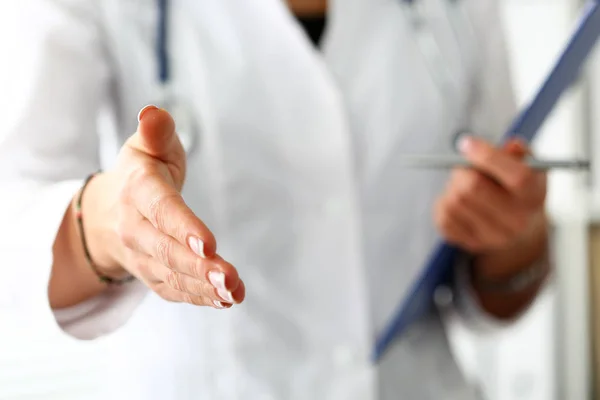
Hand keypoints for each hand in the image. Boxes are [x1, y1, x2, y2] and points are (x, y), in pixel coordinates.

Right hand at [85, 105, 243, 308]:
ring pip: (171, 275)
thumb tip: (153, 113)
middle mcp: (134, 227)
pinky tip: (225, 299)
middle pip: (166, 250)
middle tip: (230, 277)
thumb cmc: (143, 171)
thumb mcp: (147, 145)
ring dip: (204, 287)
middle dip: (198, 266)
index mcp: (137, 189)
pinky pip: (173, 290)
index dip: (183, 226)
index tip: (208, 243)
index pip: (161, 209)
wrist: (110, 209)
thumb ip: (156, 131)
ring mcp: (141, 255)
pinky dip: (198, 297)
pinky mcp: (151, 273)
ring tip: (234, 293)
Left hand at [434, 136, 546, 254]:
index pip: (517, 177)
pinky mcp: (470, 244)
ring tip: (464, 186)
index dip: (488, 156)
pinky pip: (443, 215)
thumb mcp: (527, 166)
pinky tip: (460, 203)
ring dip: (453, 186)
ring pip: (454, 200)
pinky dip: (445, 202)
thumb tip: (511, 145)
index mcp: (535, 197)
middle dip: (462, 171)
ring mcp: (493, 237)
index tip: (466, 143)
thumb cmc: (518, 189)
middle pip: (473, 188)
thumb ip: (519, 153)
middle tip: (462, 166)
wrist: (519, 231)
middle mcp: (517, 222)